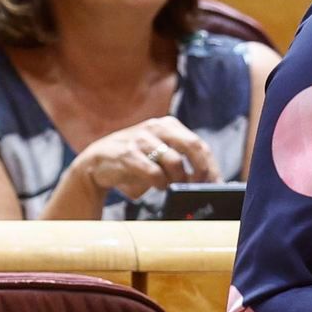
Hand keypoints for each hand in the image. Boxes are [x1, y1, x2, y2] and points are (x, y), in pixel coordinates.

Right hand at [70, 116, 219, 200]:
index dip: (210, 165)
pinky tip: (158, 186)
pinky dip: (160, 183)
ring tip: (172, 186)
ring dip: (178, 179)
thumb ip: (181, 160)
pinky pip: (154, 172)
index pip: (198, 143)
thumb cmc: (134, 160)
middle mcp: (156, 127)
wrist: (95, 163)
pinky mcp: (127, 153)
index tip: (215, 182)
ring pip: (175, 161)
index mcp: (168, 125)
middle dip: (201, 170)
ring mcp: (140, 139)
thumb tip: (207, 180)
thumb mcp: (159, 154)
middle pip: (192, 146)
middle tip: (200, 186)